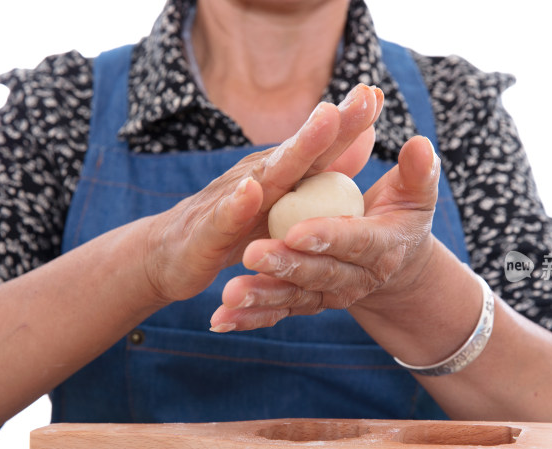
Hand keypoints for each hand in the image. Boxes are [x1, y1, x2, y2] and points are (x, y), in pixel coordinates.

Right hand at [140, 84, 383, 304]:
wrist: (173, 252)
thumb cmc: (238, 223)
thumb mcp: (287, 200)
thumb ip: (325, 170)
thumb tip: (368, 137)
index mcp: (283, 173)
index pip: (321, 144)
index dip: (349, 119)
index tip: (378, 92)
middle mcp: (260, 177)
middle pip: (300, 149)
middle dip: (332, 123)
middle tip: (363, 96)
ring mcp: (232, 200)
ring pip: (268, 174)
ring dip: (296, 148)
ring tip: (324, 122)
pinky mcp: (208, 232)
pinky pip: (224, 217)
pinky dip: (237, 204)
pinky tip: (250, 190)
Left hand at [210, 135, 440, 331]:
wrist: (394, 262)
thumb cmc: (401, 216)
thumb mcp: (416, 194)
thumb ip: (419, 172)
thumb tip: (421, 144)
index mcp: (383, 248)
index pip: (356, 242)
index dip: (328, 236)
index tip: (296, 231)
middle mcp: (358, 278)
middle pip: (320, 273)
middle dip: (286, 266)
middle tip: (252, 254)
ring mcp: (331, 295)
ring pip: (294, 297)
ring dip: (262, 297)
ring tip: (230, 294)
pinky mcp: (309, 303)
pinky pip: (278, 313)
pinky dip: (250, 319)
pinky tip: (220, 320)